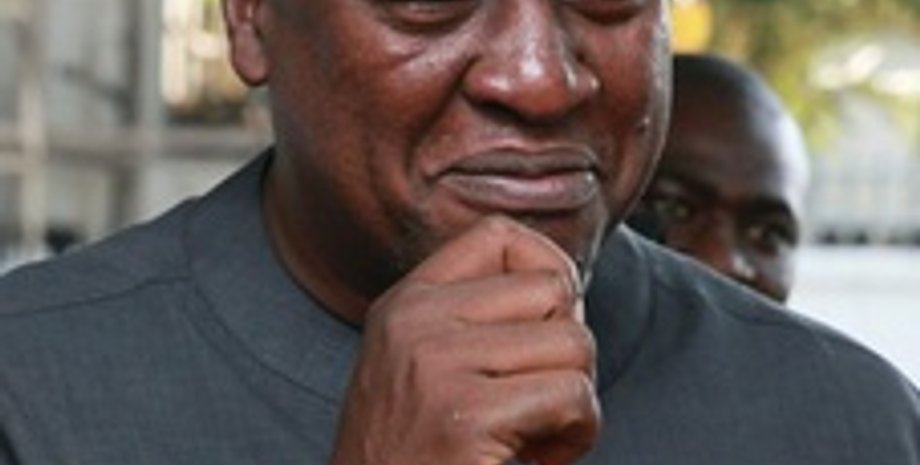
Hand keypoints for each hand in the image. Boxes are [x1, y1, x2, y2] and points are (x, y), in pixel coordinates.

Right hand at [330, 216, 599, 464]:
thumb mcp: (428, 367)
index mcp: (405, 304)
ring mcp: (434, 364)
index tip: (553, 323)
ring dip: (576, 398)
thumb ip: (476, 319)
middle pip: (552, 290)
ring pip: (574, 343)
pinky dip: (577, 435)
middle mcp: (413, 322)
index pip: (499, 236)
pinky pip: (572, 396)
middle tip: (540, 398)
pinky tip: (539, 459)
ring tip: (537, 433)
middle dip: (568, 348)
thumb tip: (563, 286)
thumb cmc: (420, 454)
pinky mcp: (465, 415)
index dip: (550, 270)